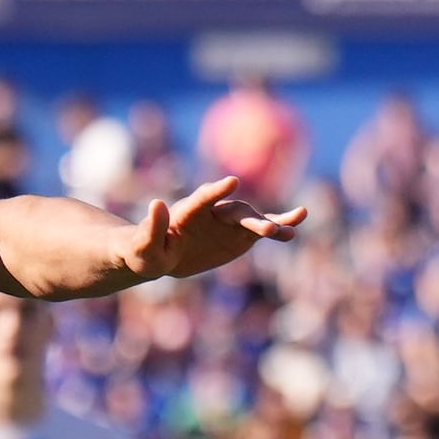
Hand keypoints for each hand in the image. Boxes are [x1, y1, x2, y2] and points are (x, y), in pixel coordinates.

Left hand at [99, 176, 304, 290]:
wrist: (161, 256)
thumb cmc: (146, 250)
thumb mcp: (142, 245)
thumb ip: (151, 226)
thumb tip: (156, 202)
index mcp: (187, 211)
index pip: (202, 198)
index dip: (216, 191)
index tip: (232, 182)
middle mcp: (213, 211)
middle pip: (234, 211)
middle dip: (250, 218)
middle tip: (266, 228)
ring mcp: (229, 222)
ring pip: (255, 218)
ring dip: (273, 223)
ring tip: (293, 226)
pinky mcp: (240, 235)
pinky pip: (264, 230)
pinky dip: (280, 227)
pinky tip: (296, 227)